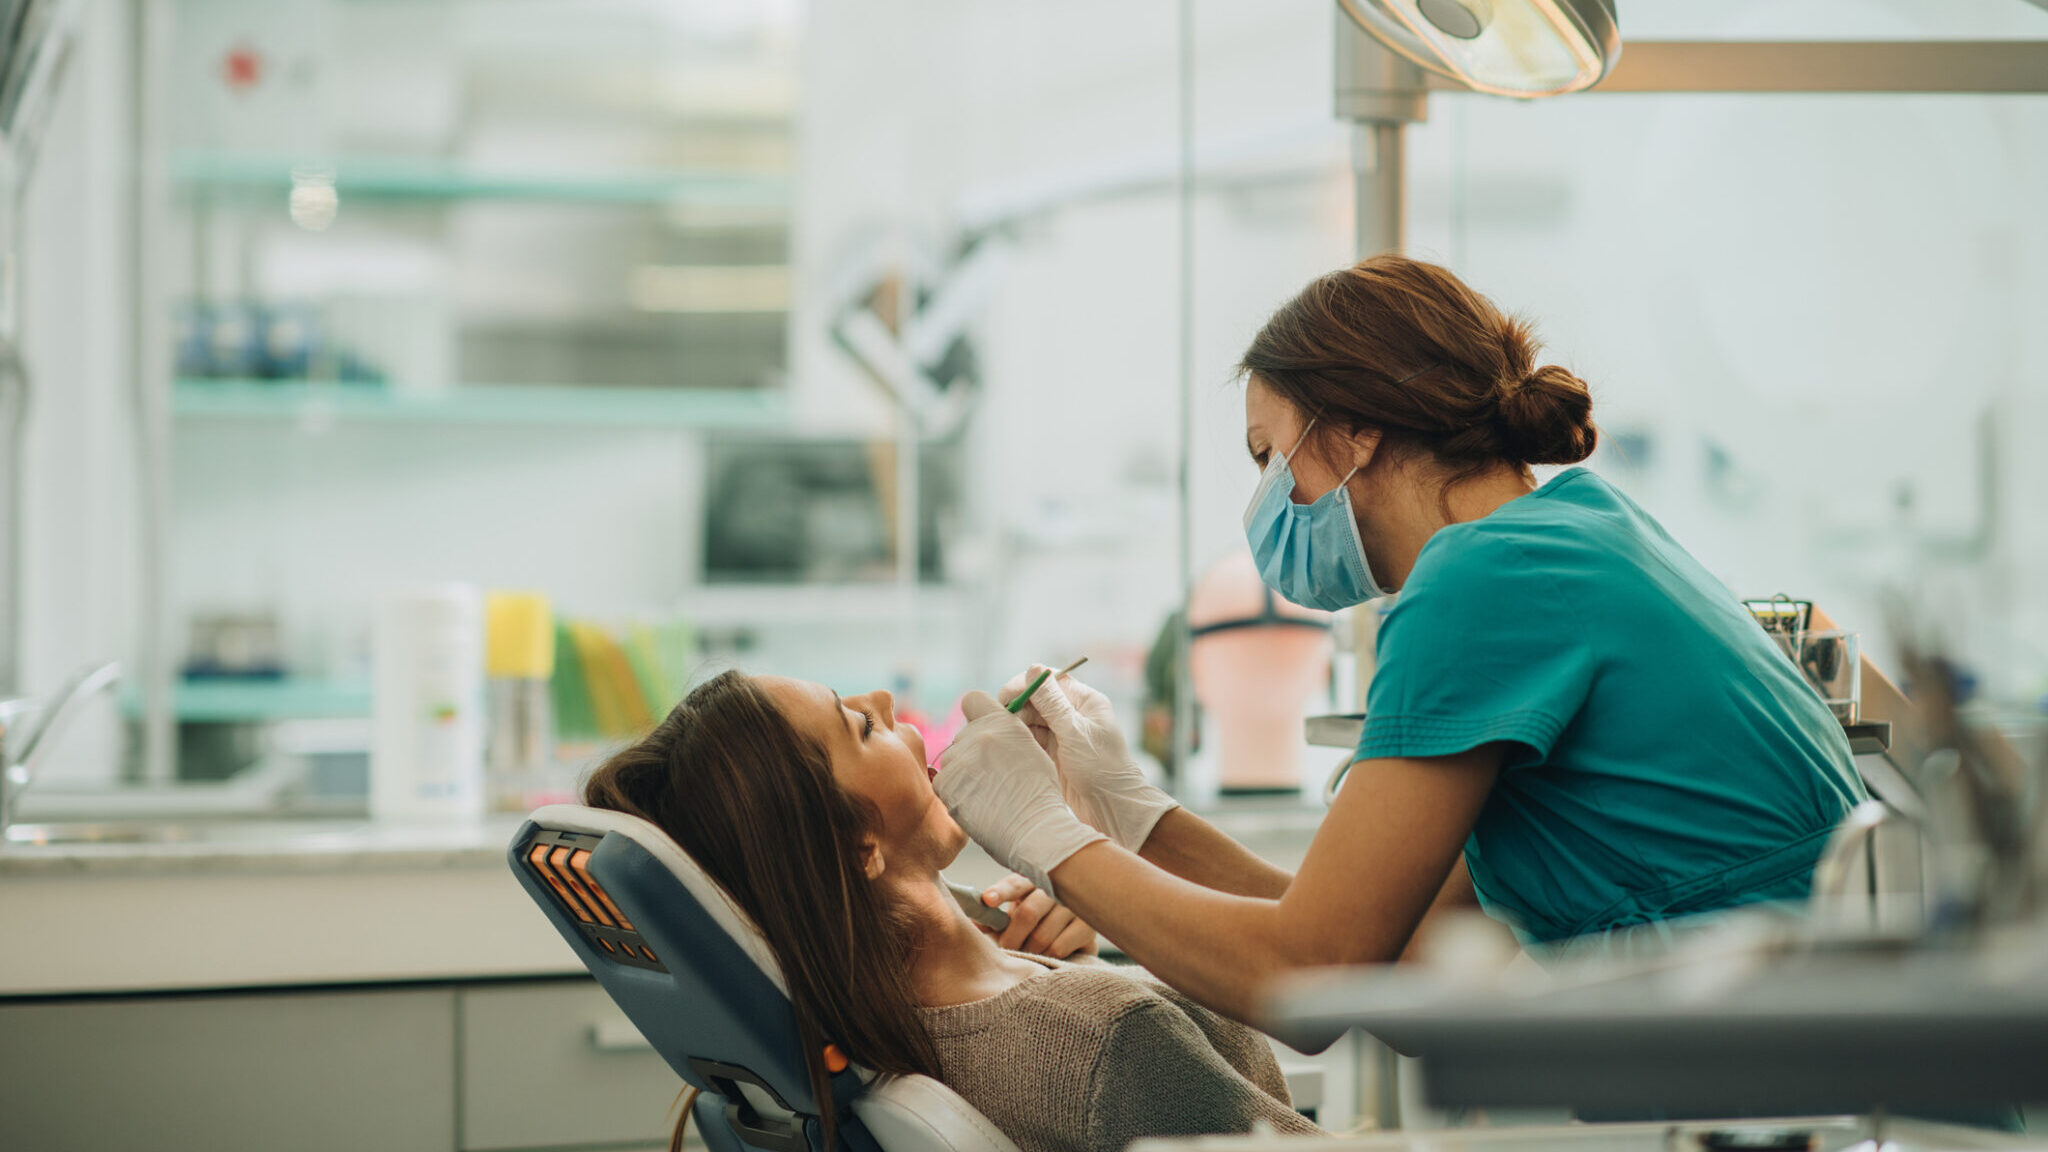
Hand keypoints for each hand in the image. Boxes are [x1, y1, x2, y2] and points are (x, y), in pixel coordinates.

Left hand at [935, 691, 1105, 898]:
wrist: (1034, 829)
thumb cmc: (1039, 794)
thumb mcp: (1031, 750)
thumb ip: (1006, 734)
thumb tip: (990, 731)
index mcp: (1001, 722)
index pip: (972, 699)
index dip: (976, 714)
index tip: (983, 732)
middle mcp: (976, 735)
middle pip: (962, 737)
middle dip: (972, 752)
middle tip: (993, 777)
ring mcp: (959, 760)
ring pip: (952, 761)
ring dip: (963, 775)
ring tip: (988, 795)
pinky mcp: (946, 784)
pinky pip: (944, 782)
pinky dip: (956, 793)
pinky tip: (977, 805)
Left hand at [979, 873, 1098, 958]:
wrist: (1074, 934)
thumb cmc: (1036, 922)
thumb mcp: (1013, 916)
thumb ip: (993, 919)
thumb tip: (971, 922)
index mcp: (1031, 881)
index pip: (1014, 884)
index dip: (1000, 892)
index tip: (987, 900)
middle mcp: (1054, 889)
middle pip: (1027, 913)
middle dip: (1011, 938)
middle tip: (1004, 950)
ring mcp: (1073, 906)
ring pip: (1042, 935)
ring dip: (1029, 950)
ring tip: (1027, 952)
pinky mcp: (1087, 925)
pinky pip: (1059, 947)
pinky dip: (1046, 956)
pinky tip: (1046, 954)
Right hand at [1000, 668, 1178, 852]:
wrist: (1113, 810)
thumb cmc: (1102, 769)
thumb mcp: (1075, 732)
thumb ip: (1052, 703)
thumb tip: (1033, 668)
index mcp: (1085, 702)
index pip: (1050, 681)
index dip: (1025, 685)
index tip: (1004, 696)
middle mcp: (1074, 715)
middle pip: (1037, 700)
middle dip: (1017, 707)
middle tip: (999, 722)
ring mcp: (1063, 735)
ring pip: (1031, 721)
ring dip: (1016, 725)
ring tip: (1002, 736)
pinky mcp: (1054, 755)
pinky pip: (1032, 740)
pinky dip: (1020, 741)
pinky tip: (1008, 747)